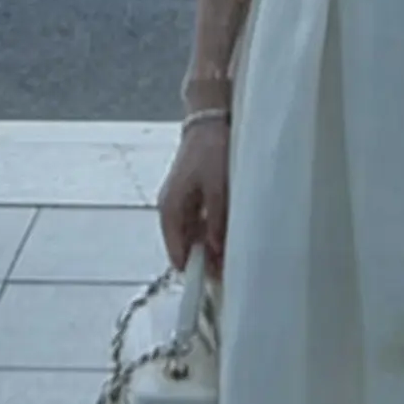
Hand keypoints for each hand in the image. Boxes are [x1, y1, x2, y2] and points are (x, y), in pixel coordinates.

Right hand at [158, 119, 229, 277]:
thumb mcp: (218, 188)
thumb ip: (216, 221)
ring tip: (234, 249)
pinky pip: (198, 223)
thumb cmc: (211, 151)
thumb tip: (215, 250)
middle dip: (206, 259)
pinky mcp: (189, 197)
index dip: (195, 271)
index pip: (178, 255)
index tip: (216, 282)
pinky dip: (211, 230)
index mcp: (170, 210)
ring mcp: (179, 204)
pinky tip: (229, 229)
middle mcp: (170, 211)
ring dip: (210, 245)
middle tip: (232, 265)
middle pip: (185, 248)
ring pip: (193, 237)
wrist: (208, 121)